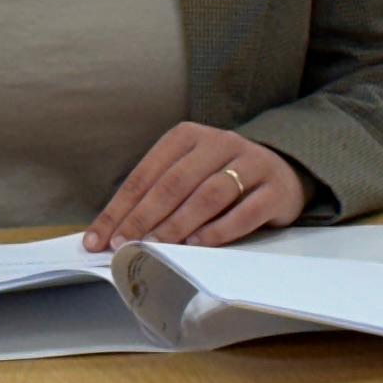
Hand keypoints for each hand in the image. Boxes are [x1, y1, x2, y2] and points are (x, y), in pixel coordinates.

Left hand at [85, 124, 306, 251]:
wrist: (283, 171)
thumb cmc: (221, 176)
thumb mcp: (187, 174)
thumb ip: (156, 195)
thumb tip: (114, 231)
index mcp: (188, 136)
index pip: (147, 173)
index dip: (121, 207)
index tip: (100, 238)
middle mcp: (219, 143)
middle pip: (175, 182)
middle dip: (144, 216)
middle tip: (124, 244)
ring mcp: (250, 163)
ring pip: (209, 194)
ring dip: (179, 223)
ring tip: (157, 246)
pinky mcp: (275, 188)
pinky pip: (245, 210)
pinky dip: (220, 229)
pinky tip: (199, 244)